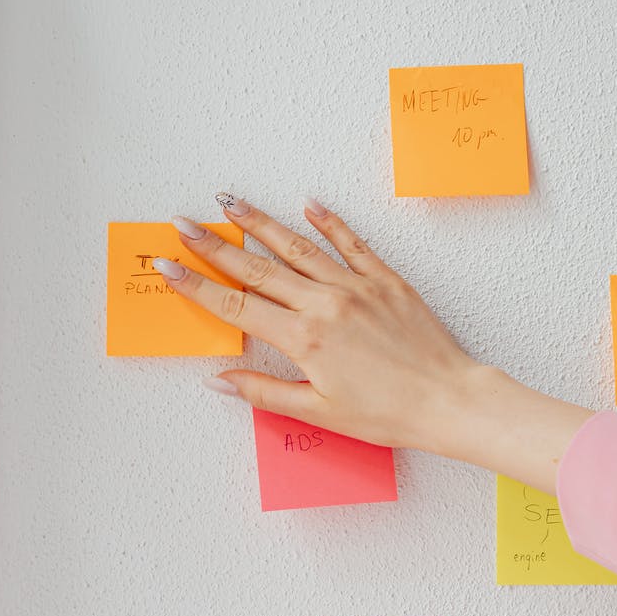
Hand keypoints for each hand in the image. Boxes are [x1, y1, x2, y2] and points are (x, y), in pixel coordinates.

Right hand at [156, 195, 592, 490]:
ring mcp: (355, 287)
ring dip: (259, 222)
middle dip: (214, 244)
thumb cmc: (388, 414)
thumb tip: (220, 379)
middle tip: (183, 223)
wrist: (449, 400)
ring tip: (230, 201)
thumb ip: (265, 392)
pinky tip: (308, 203)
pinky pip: (351, 243)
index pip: (236, 305)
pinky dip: (329, 221)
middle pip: (257, 268)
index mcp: (303, 339)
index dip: (196, 285)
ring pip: (297, 246)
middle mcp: (324, 304)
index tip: (167, 266)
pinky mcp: (385, 280)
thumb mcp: (320, 412)